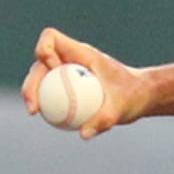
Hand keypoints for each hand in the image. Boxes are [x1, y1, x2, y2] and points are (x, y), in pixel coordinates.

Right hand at [20, 27, 152, 139]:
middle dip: (31, 81)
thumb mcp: (123, 108)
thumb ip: (105, 120)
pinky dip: (47, 104)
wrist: (142, 97)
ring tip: (34, 112)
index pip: (51, 39)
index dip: (44, 51)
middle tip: (34, 106)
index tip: (53, 70)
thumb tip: (83, 134)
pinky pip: (52, 92)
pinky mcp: (68, 84)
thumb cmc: (134, 96)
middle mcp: (71, 59)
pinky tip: (49, 121)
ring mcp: (68, 71)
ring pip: (42, 78)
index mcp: (82, 52)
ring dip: (33, 93)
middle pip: (40, 62)